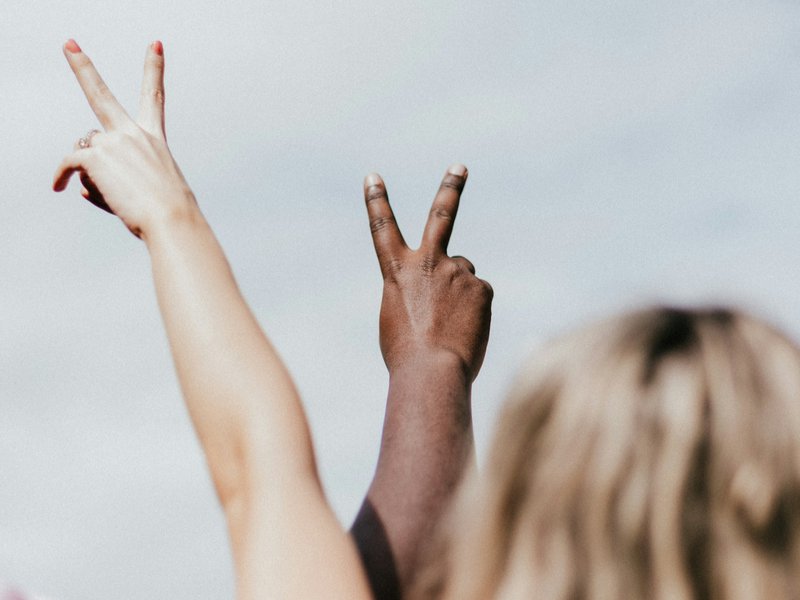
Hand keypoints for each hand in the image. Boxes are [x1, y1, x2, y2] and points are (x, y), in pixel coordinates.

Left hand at [52, 40, 195, 237]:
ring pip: (85, 150)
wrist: (172, 219)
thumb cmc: (170, 214)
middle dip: (83, 67)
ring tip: (115, 195)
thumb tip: (80, 185)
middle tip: (69, 44)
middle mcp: (134, 134)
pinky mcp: (95, 156)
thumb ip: (115, 182)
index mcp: (154, 139)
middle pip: (102, 94)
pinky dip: (61, 176)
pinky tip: (58, 187)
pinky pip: (68, 163)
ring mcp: (114, 142)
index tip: (156, 44)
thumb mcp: (150, 192)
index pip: (154, 97)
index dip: (155, 68)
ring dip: (89, 172)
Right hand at [364, 165, 492, 381]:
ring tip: (450, 324)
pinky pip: (479, 296)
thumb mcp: (399, 317)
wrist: (431, 372)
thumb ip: (419, 292)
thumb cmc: (407, 354)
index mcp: (397, 271)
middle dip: (450, 188)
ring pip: (463, 274)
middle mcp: (428, 262)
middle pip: (441, 215)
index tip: (373, 177)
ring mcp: (457, 272)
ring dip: (459, 293)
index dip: (377, 201)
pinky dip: (474, 312)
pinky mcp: (481, 287)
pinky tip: (465, 330)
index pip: (382, 228)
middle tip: (460, 167)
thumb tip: (449, 288)